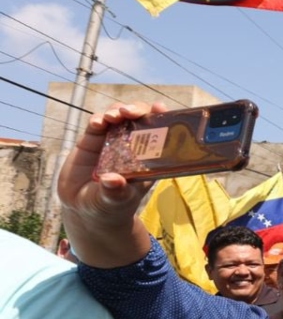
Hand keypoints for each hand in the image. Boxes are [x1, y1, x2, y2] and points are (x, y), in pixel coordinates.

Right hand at [57, 101, 163, 228]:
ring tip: (112, 117)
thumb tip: (112, 180)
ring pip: (119, 116)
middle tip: (130, 112)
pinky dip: (97, 119)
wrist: (84, 210)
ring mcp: (112, 140)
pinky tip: (96, 123)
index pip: (161, 133)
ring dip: (117, 111)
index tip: (160, 109)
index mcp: (148, 158)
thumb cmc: (110, 207)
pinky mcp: (92, 140)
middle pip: (140, 118)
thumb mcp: (114, 202)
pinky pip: (96, 124)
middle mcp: (132, 146)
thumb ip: (115, 192)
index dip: (162, 118)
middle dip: (138, 110)